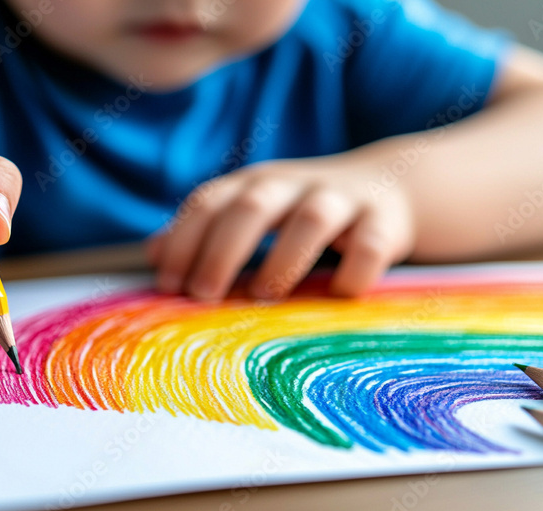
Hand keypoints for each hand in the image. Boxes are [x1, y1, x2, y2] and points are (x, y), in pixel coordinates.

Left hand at [148, 156, 414, 299]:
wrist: (390, 187)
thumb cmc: (301, 211)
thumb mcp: (252, 211)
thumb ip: (206, 230)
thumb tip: (152, 254)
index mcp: (254, 184)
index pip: (209, 202)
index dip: (183, 240)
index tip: (168, 283)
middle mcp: (294, 186)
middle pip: (252, 205)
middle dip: (222, 250)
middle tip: (203, 294)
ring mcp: (342, 201)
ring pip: (312, 218)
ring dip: (284, 257)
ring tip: (263, 294)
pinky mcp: (384, 222)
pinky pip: (371, 246)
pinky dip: (354, 272)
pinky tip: (337, 295)